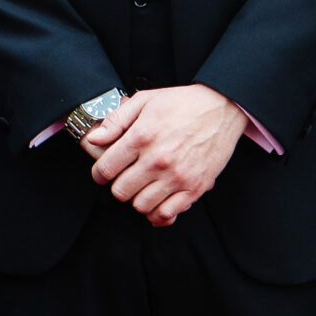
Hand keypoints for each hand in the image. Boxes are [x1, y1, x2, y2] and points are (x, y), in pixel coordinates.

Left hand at [86, 83, 246, 224]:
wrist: (221, 108)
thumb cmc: (182, 103)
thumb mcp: (145, 100)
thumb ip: (116, 120)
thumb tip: (94, 140)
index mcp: (142, 136)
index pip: (106, 168)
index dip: (99, 173)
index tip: (103, 172)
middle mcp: (158, 159)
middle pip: (121, 191)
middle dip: (118, 185)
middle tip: (125, 177)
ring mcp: (177, 177)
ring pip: (141, 206)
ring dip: (137, 198)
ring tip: (142, 186)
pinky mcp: (194, 188)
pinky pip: (166, 214)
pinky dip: (157, 213)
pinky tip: (156, 201)